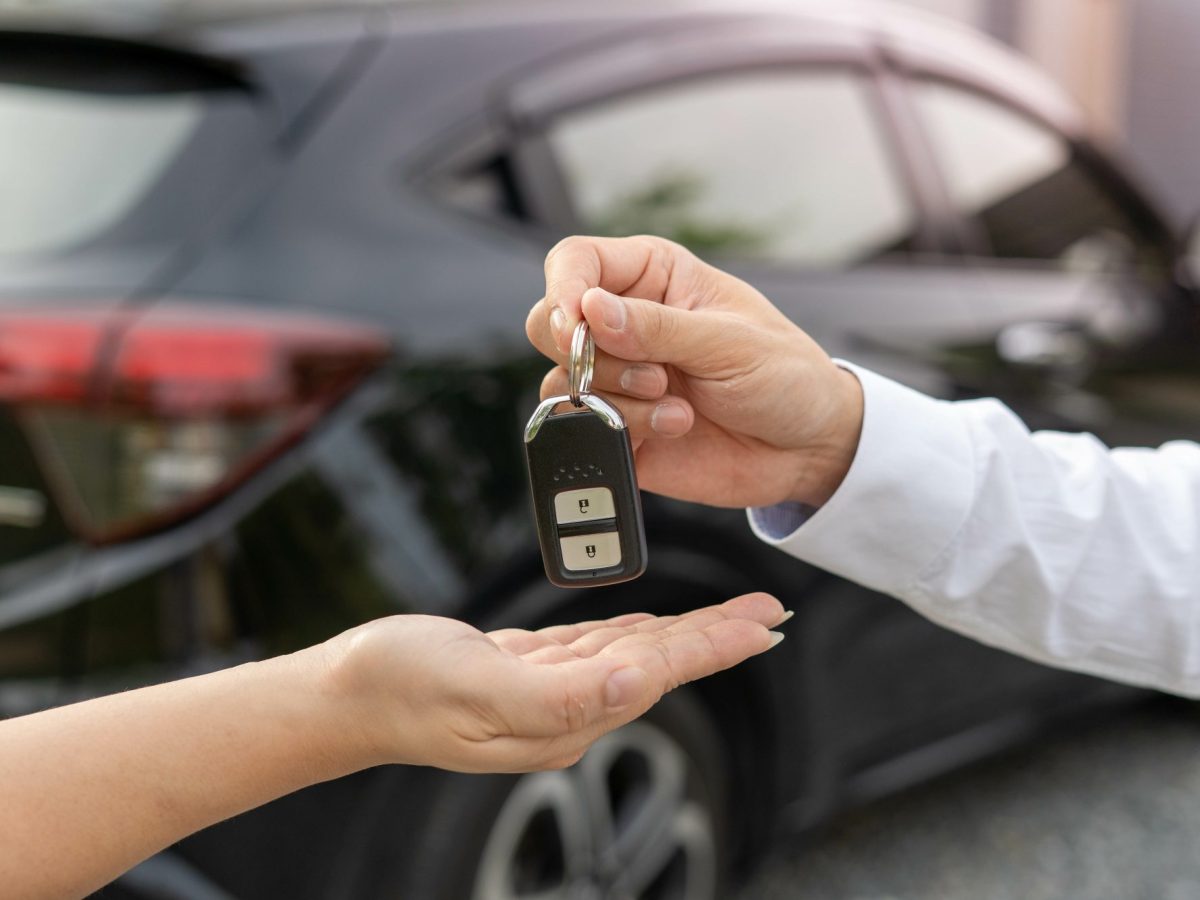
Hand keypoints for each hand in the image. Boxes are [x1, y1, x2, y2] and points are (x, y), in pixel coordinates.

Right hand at [319, 594, 786, 772]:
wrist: (346, 694)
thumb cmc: (401, 690)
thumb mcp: (477, 688)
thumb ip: (559, 695)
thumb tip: (637, 686)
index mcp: (563, 718)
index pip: (657, 675)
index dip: (713, 647)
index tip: (763, 627)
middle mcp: (565, 711)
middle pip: (659, 665)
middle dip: (716, 637)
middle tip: (769, 613)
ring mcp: (546, 692)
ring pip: (634, 653)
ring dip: (684, 632)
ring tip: (730, 618)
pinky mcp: (526, 670)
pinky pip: (595, 646)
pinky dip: (632, 630)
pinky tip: (653, 626)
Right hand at [527, 235, 863, 507]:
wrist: (807, 448)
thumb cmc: (784, 375)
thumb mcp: (729, 341)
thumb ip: (657, 327)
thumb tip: (589, 310)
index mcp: (652, 277)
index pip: (576, 261)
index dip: (564, 288)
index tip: (576, 322)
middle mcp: (625, 323)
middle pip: (549, 322)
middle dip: (587, 353)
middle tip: (648, 372)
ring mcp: (618, 378)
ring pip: (562, 380)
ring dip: (616, 397)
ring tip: (675, 404)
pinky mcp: (617, 427)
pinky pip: (583, 427)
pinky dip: (623, 430)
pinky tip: (674, 426)